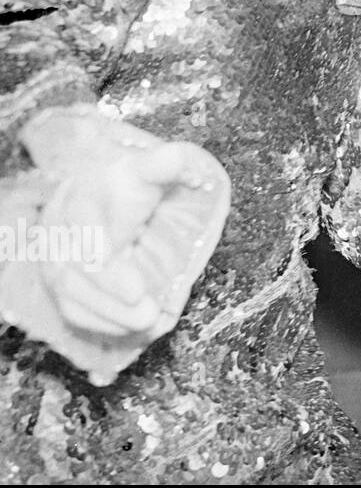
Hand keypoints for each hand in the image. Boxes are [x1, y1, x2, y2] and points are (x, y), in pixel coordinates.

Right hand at [45, 142, 227, 336]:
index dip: (100, 250)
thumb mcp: (148, 169)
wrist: (101, 194)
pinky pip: (71, 308)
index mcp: (81, 197)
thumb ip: (163, 164)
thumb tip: (178, 158)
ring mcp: (55, 259)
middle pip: (75, 267)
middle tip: (148, 311)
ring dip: (108, 314)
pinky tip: (129, 329)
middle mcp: (60, 230)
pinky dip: (99, 322)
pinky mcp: (60, 282)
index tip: (129, 279)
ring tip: (147, 323)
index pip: (83, 225)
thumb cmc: (129, 184)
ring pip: (70, 292)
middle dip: (110, 292)